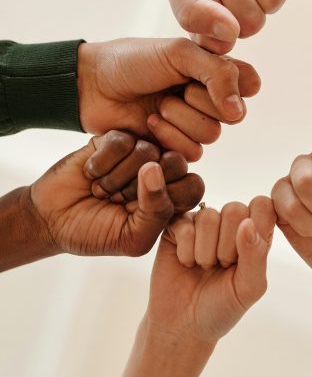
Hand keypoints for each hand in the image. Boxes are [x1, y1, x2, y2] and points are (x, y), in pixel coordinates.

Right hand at [30, 131, 203, 256]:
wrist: (52, 219)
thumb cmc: (96, 233)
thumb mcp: (133, 238)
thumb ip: (157, 212)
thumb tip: (155, 168)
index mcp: (171, 198)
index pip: (194, 186)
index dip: (169, 197)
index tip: (140, 213)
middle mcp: (160, 172)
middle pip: (177, 163)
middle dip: (142, 187)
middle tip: (119, 200)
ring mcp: (138, 153)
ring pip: (148, 150)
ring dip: (117, 178)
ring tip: (101, 190)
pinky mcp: (114, 138)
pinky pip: (122, 141)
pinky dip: (102, 164)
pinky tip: (91, 174)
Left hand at [78, 37, 260, 160]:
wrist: (92, 85)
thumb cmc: (133, 61)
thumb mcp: (179, 54)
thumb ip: (219, 74)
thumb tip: (238, 111)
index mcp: (215, 70)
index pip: (249, 84)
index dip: (229, 84)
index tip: (200, 72)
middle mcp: (209, 98)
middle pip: (232, 114)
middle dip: (198, 101)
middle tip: (171, 89)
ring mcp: (193, 123)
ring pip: (212, 134)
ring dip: (180, 119)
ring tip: (156, 106)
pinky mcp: (176, 147)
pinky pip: (192, 152)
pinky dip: (169, 137)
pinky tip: (149, 123)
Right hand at [146, 197, 274, 343]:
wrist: (182, 325)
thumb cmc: (221, 307)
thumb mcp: (249, 288)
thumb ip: (256, 255)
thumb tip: (248, 223)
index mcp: (254, 233)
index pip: (263, 206)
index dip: (255, 229)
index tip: (245, 258)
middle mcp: (229, 223)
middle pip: (235, 209)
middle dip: (227, 247)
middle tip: (221, 267)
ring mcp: (202, 223)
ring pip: (208, 217)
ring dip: (205, 252)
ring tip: (204, 267)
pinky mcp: (177, 226)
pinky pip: (184, 225)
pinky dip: (186, 252)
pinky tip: (186, 264)